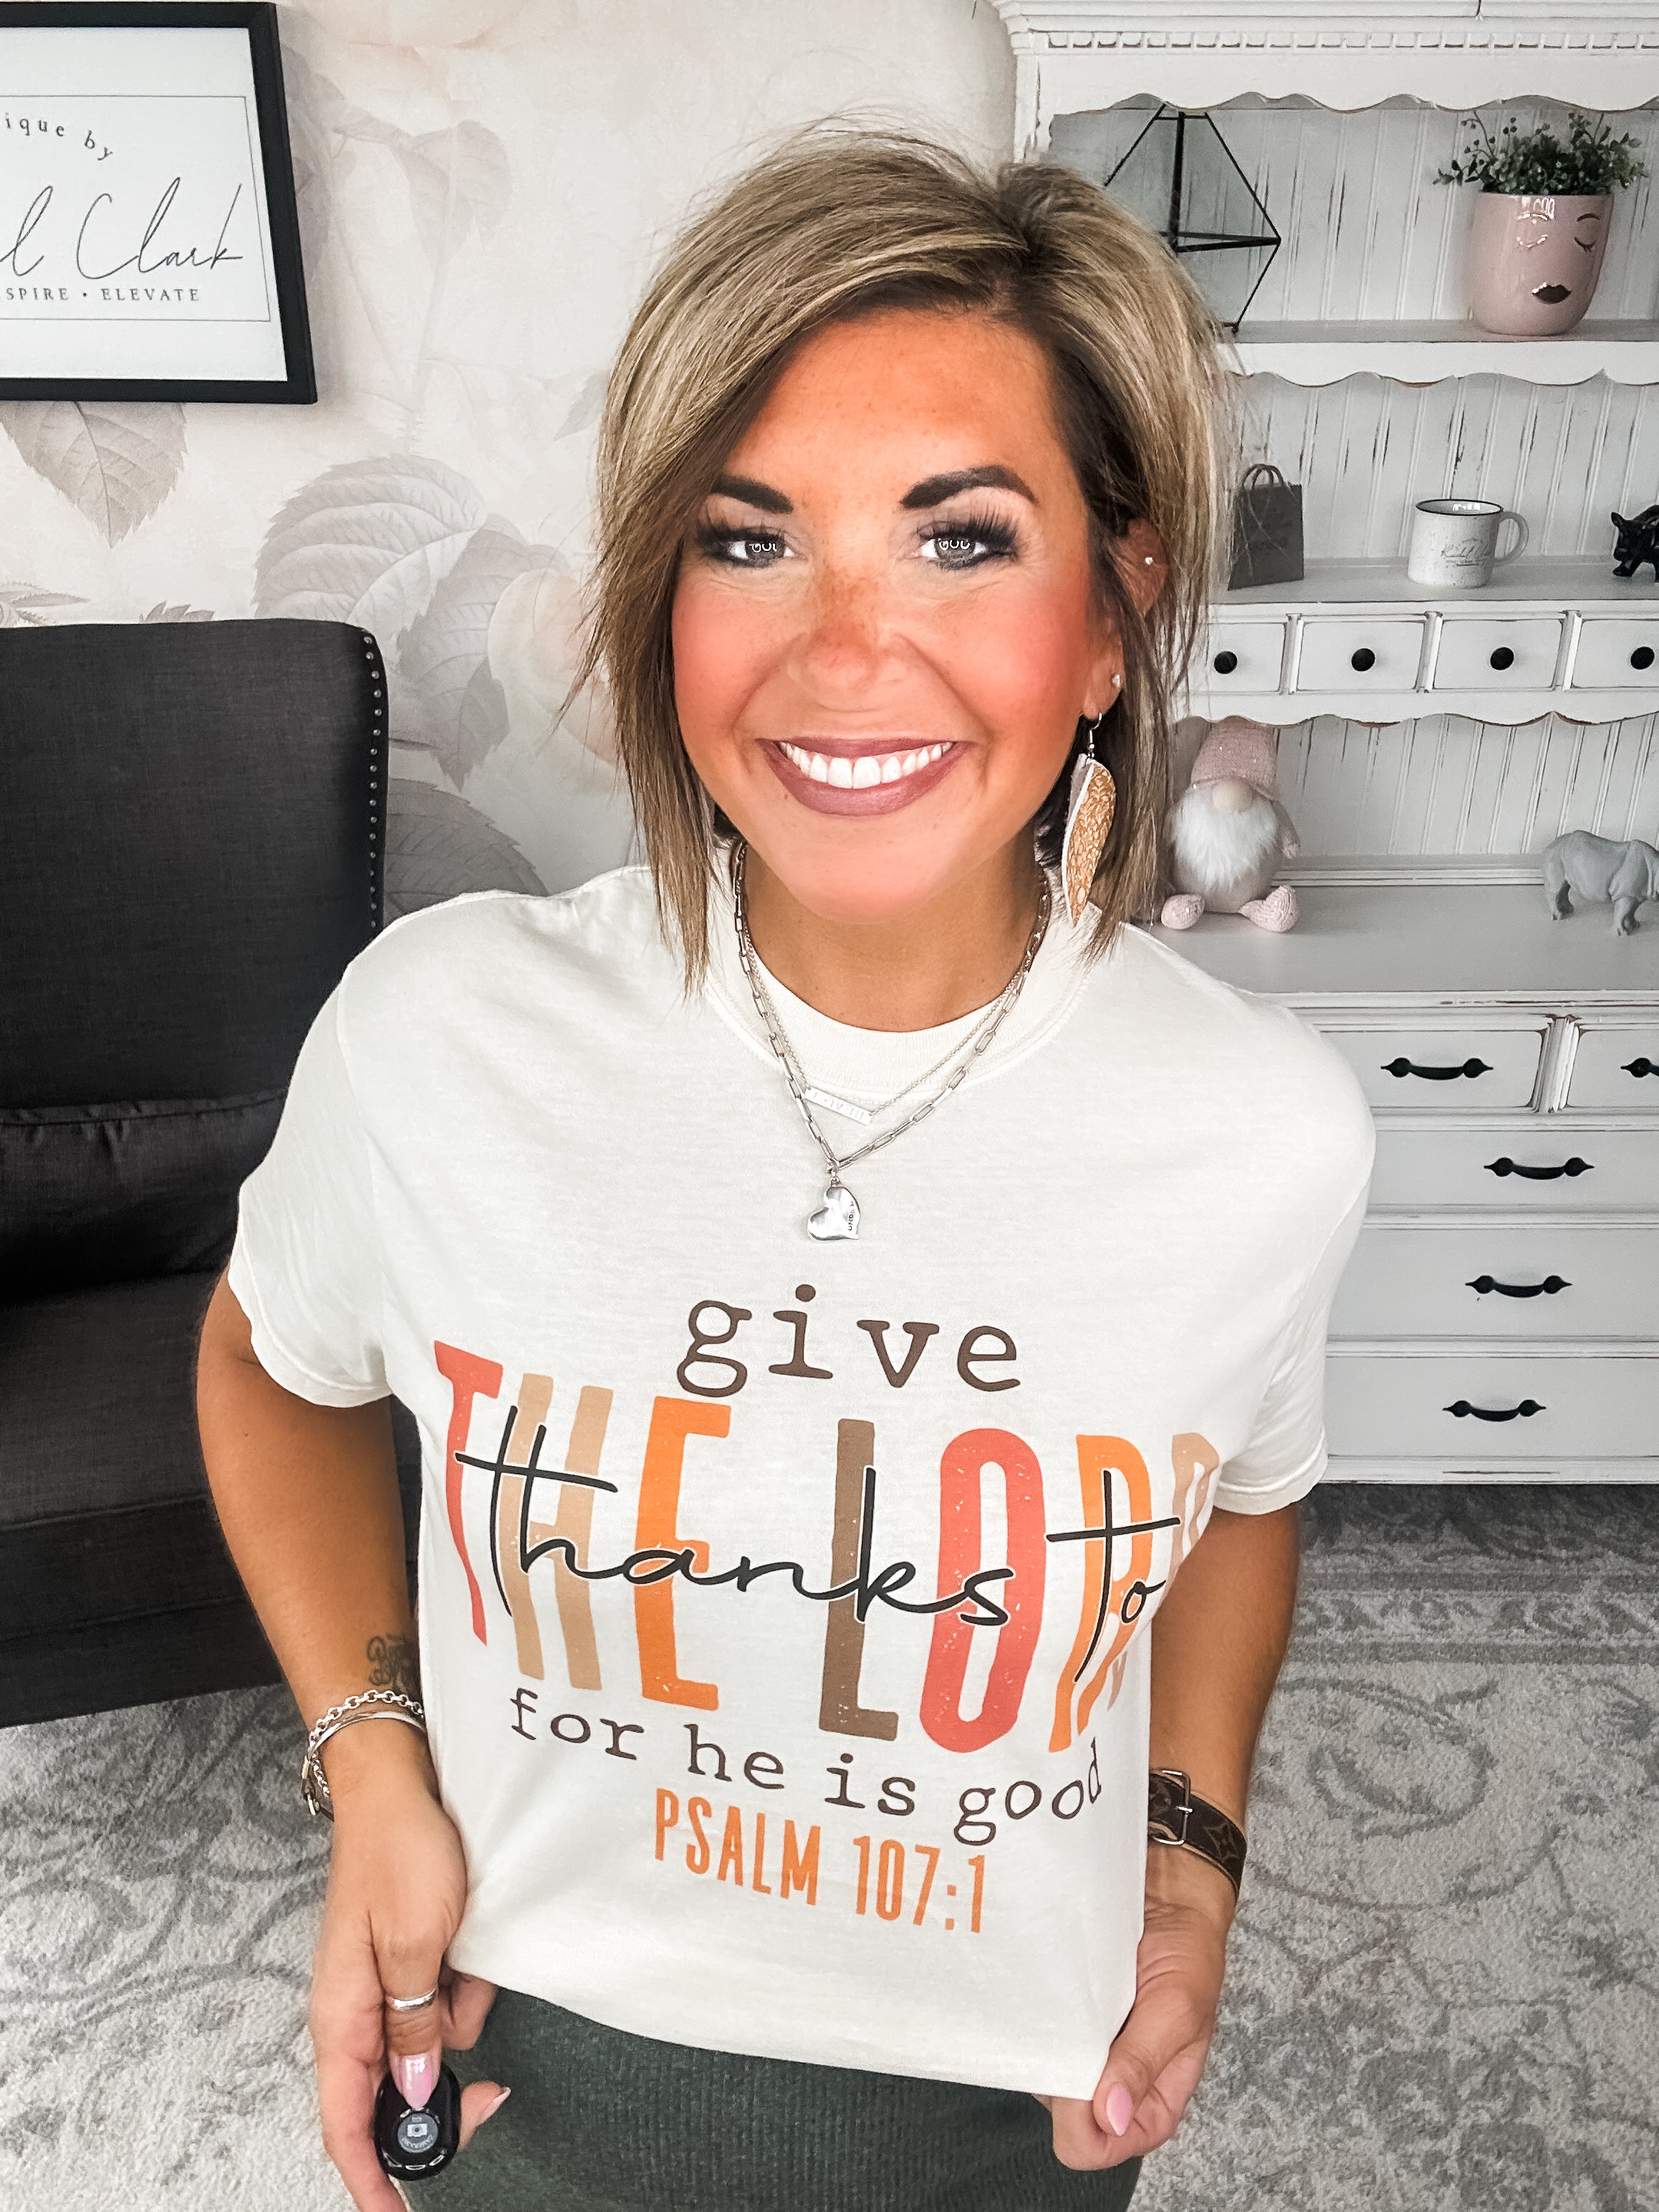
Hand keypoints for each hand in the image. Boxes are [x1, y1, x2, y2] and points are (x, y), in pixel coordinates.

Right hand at [308, 1725, 509, 2209]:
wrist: (400, 1785)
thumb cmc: (397, 1852)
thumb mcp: (414, 1945)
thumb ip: (414, 2024)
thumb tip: (416, 2089)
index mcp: (340, 2018)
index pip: (343, 2123)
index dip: (370, 2178)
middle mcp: (355, 2012)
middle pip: (390, 2097)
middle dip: (439, 2101)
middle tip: (489, 2096)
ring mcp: (384, 1987)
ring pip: (427, 2048)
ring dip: (459, 2023)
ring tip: (470, 1962)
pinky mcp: (411, 1964)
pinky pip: (444, 2004)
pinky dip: (466, 1986)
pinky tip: (471, 1945)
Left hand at [1035, 1846, 1233, 2170]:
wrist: (1167, 1887)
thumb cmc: (1188, 1948)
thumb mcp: (1179, 2007)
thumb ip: (1143, 2062)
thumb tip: (1110, 2118)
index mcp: (1151, 2098)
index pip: (1101, 2146)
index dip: (1081, 2124)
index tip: (1076, 2081)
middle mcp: (1111, 2079)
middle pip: (1061, 2111)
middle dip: (1060, 2074)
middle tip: (1078, 2020)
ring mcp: (1082, 2044)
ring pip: (1042, 2068)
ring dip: (1046, 2036)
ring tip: (1067, 1994)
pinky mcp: (1062, 2010)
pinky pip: (1033, 2026)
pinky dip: (1035, 2011)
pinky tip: (1048, 1987)